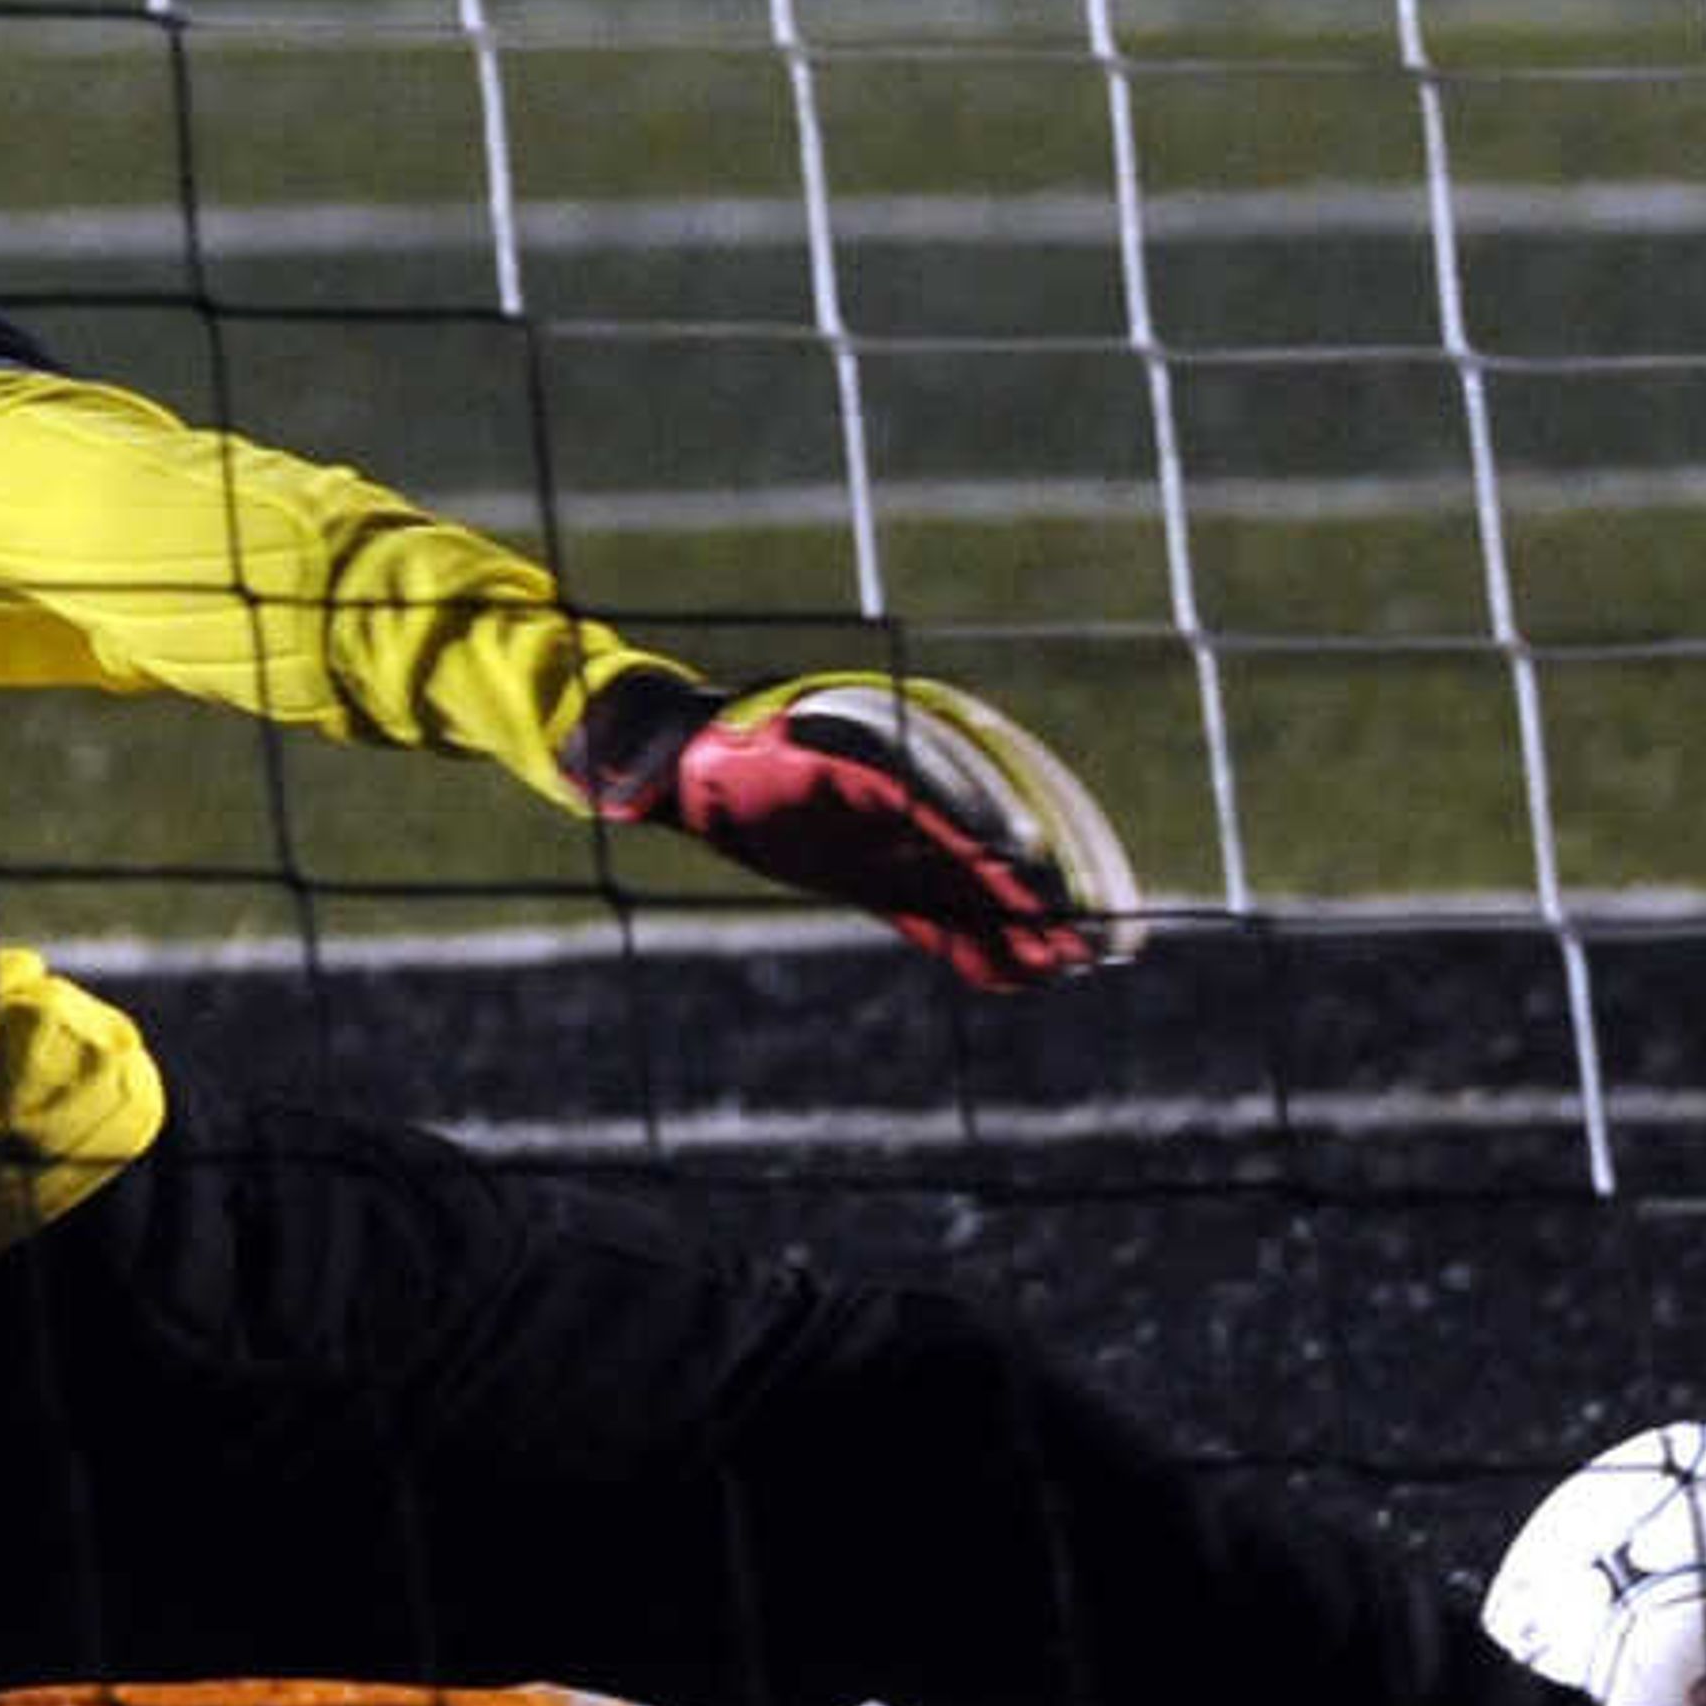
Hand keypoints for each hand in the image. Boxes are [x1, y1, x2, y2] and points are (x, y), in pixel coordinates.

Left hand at [564, 665, 1139, 991]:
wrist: (694, 763)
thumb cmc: (677, 756)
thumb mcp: (661, 760)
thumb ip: (644, 772)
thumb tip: (611, 788)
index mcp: (844, 730)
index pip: (923, 767)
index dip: (971, 810)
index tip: (1015, 858)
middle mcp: (897, 762)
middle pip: (987, 804)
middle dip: (1043, 859)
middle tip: (1095, 921)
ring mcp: (909, 814)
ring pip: (989, 854)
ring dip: (1039, 901)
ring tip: (1093, 955)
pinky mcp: (903, 859)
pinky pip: (957, 896)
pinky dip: (992, 934)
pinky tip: (1029, 975)